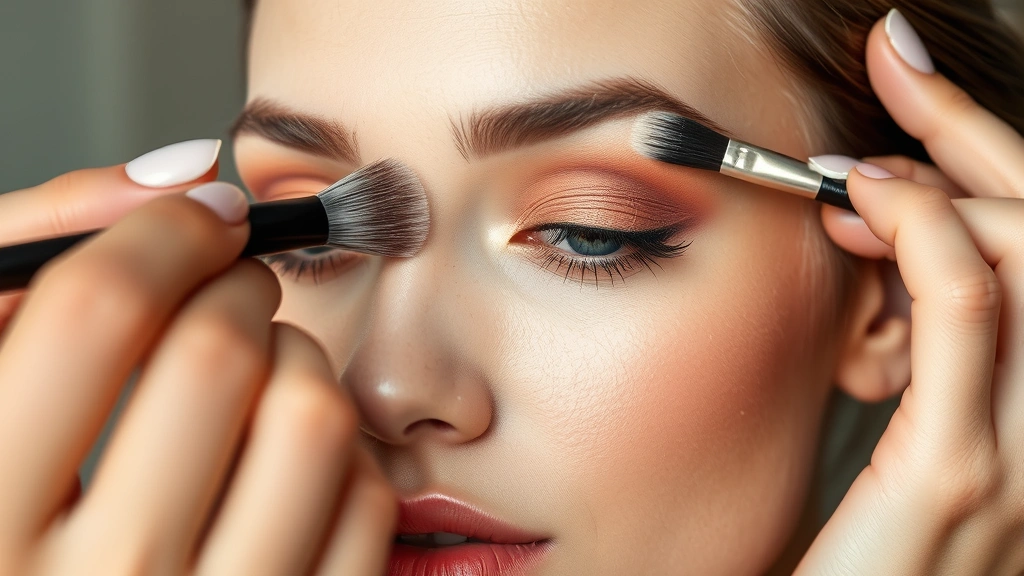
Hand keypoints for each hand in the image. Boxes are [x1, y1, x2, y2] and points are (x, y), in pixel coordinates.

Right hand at [0, 151, 395, 574]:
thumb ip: (30, 260)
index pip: (95, 314)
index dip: (162, 233)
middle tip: (232, 289)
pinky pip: (367, 501)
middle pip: (216, 359)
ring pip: (312, 422)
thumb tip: (180, 177)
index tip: (200, 218)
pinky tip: (286, 451)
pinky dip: (343, 449)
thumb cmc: (18, 516)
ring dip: (300, 358)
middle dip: (239, 287)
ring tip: (263, 366)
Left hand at [805, 12, 1023, 574]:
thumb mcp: (907, 457)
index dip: (993, 157)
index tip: (920, 85)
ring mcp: (1023, 456)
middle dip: (977, 147)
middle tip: (890, 105)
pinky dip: (928, 236)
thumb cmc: (855, 562)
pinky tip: (872, 210)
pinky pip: (967, 315)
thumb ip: (924, 370)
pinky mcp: (955, 473)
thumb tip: (885, 263)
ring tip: (864, 173)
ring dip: (945, 185)